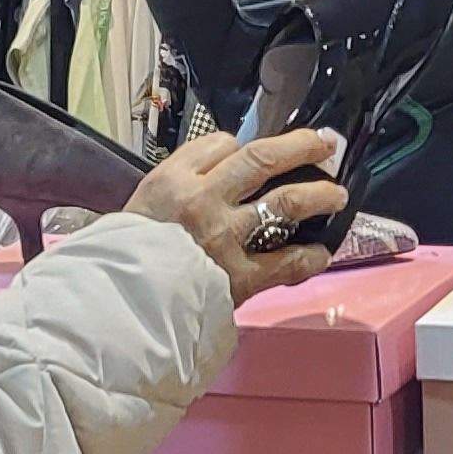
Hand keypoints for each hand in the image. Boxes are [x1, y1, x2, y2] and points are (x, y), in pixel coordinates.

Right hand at [124, 128, 348, 301]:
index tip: (257, 151)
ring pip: (285, 202)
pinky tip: (321, 253)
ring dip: (317, 194)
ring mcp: (226, 237)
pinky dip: (309, 257)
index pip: (220, 145)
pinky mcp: (241, 276)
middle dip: (299, 148)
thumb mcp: (140, 207)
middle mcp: (203, 200)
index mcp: (172, 180)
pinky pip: (287, 261)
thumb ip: (177, 188)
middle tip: (324, 145)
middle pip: (261, 160)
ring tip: (336, 194)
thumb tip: (218, 172)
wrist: (115, 308)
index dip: (243, 145)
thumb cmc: (123, 259)